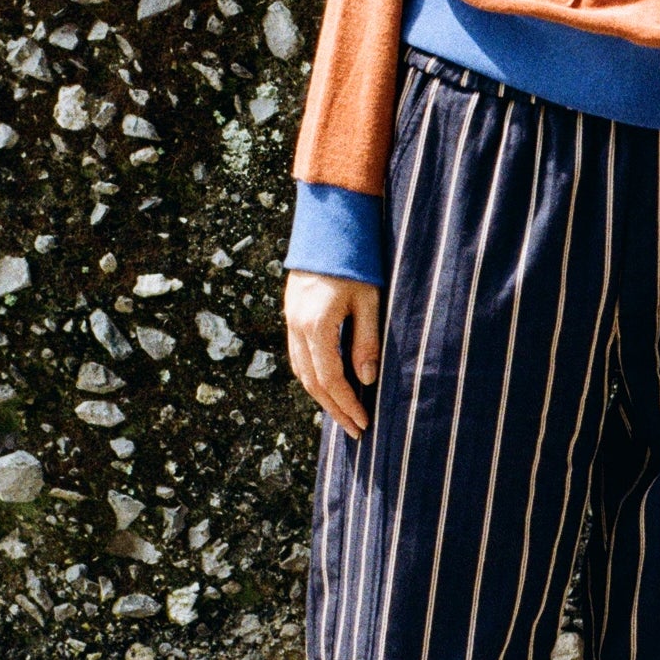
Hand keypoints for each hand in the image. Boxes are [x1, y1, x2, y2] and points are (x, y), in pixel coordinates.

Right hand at [286, 271, 380, 441]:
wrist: (328, 228)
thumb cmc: (355, 262)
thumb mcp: (369, 301)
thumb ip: (366, 341)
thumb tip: (365, 380)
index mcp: (316, 326)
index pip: (330, 380)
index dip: (347, 405)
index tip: (363, 424)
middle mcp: (297, 328)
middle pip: (312, 383)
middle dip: (334, 409)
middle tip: (355, 430)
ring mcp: (290, 322)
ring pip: (301, 371)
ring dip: (321, 396)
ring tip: (343, 414)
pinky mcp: (291, 315)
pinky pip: (298, 356)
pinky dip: (313, 377)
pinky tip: (329, 385)